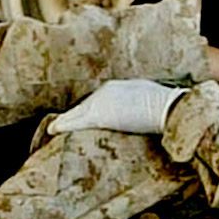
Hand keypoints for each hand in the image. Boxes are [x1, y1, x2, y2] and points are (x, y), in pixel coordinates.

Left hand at [51, 79, 181, 136]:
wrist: (166, 107)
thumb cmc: (162, 104)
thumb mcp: (144, 96)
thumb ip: (133, 101)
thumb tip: (136, 110)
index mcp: (114, 87)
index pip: (94, 101)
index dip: (83, 111)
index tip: (77, 118)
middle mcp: (104, 92)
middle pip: (82, 107)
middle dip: (71, 117)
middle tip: (58, 126)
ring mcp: (100, 102)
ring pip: (76, 114)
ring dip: (65, 122)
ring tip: (52, 130)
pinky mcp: (99, 115)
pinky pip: (76, 122)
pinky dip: (63, 125)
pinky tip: (53, 130)